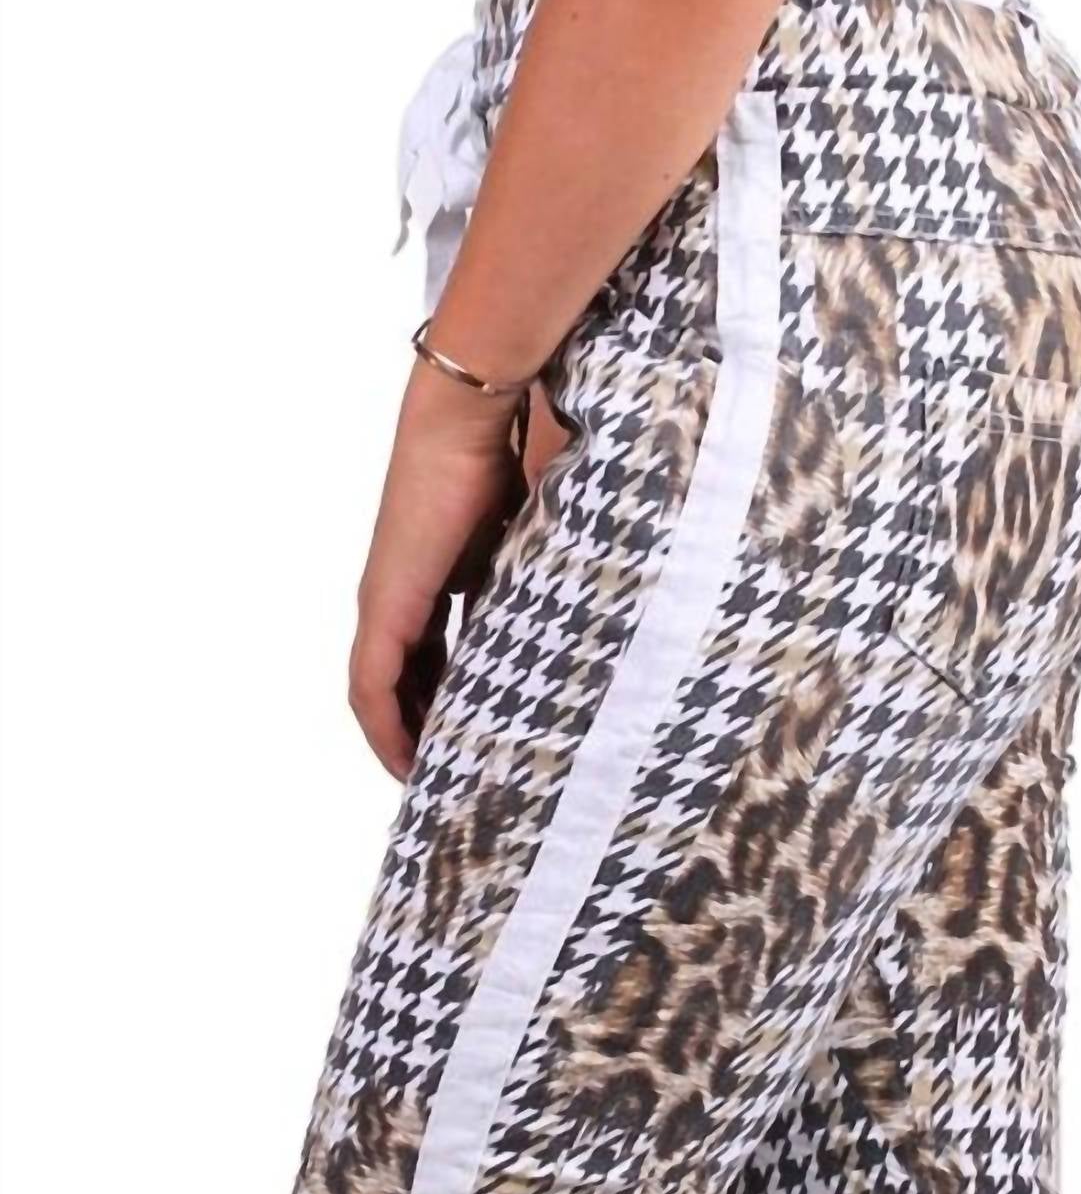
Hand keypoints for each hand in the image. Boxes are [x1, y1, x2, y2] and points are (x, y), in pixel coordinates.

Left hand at [349, 363, 526, 780]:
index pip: (441, 652)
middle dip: (429, 727)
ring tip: (431, 781)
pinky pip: (371, 684)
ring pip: (384, 690)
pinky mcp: (384, 603)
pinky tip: (405, 762)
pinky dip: (383, 727)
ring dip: (404, 738)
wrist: (476, 413)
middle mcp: (408, 589)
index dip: (453, 698)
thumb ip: (547, 578)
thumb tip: (597, 613)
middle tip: (456, 775)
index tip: (478, 737)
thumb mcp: (542, 537)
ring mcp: (390, 597)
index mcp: (446, 572)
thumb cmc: (517, 450)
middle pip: (409, 678)